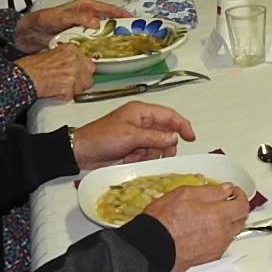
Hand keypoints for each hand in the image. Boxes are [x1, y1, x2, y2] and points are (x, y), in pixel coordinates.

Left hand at [15, 0, 122, 51]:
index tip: (131, 19)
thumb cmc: (43, 20)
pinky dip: (98, 45)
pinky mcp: (77, 37)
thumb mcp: (62, 16)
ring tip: (120, 45)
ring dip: (108, 37)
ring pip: (100, 32)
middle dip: (118, 26)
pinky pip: (91, 41)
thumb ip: (79, 18)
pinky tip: (103, 52)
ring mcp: (81, 27)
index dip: (119, 13)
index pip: (106, 8)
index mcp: (84, 6)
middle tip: (130, 34)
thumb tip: (97, 22)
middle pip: (106, 20)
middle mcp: (85, 16)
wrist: (29, 33)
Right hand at [18, 45, 95, 98]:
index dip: (82, 70)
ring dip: (74, 89)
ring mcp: (73, 73)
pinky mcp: (69, 86)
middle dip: (82, 80)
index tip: (78, 74)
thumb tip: (74, 64)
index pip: (88, 62)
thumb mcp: (52, 52)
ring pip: (84, 86)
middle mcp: (75, 59)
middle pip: (89, 74)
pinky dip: (64, 96)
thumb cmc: (31, 66)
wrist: (23, 77)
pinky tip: (55, 91)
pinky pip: (73, 95)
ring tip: (61, 87)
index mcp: (71, 49)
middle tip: (70, 83)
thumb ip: (66, 57)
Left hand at [71, 101, 196, 169]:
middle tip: (157, 156)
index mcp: (141, 111)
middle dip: (161, 146)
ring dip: (149, 154)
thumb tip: (174, 138)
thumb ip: (154, 137)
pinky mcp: (131, 147)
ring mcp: (136, 135)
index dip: (182, 125)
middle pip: (164, 133)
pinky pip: (146, 153)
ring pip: (156, 146)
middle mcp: (141, 121)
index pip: (169, 115)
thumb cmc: (101, 138)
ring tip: (134, 158)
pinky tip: (128, 160)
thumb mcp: (130, 136)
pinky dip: (140, 159)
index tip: (191, 138)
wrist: (81, 152)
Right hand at [146, 182, 249, 271]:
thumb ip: (210, 191)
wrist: (150, 246)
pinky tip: (200, 233)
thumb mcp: (184, 194)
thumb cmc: (163, 220)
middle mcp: (221, 234)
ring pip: (229, 234)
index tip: (232, 193)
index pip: (243, 206)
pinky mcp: (208, 259)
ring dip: (224, 224)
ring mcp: (216, 248)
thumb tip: (226, 189)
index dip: (240, 196)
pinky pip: (219, 245)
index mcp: (218, 216)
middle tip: (221, 204)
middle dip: (233, 210)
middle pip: (239, 220)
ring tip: (206, 219)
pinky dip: (215, 237)